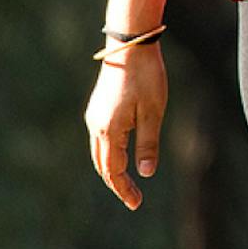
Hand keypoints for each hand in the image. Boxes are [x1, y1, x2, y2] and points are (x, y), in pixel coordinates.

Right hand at [83, 44, 165, 210]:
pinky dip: (109, 154)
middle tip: (133, 198)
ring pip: (99, 153)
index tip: (136, 204)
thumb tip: (146, 173)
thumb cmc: (145, 77)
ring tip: (127, 182)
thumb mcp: (153, 113)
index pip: (113, 171)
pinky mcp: (98, 106)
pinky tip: (121, 155)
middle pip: (102, 165)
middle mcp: (96, 125)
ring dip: (111, 169)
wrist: (130, 44)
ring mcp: (94, 115)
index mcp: (109, 131)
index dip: (124, 190)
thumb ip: (148, 144)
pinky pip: (100, 139)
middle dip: (117, 183)